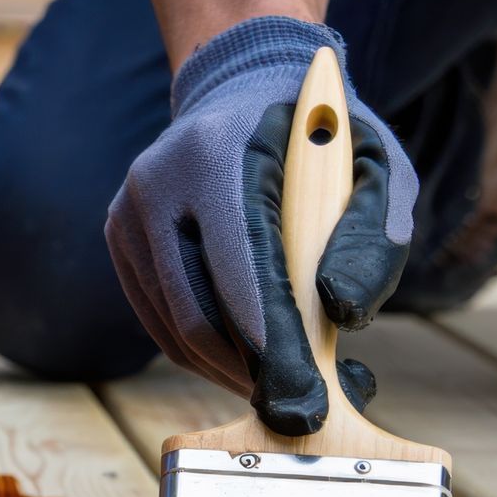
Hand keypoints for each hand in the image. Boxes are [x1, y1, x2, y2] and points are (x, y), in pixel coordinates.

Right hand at [105, 16, 415, 434]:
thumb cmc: (318, 137)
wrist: (243, 88)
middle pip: (198, 317)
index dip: (274, 348)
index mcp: (215, 156)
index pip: (238, 273)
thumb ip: (372, 239)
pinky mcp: (120, 238)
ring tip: (286, 381)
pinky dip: (207, 354)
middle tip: (303, 407)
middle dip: (254, 375)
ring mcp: (127, 213)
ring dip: (233, 373)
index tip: (308, 400)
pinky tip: (251, 358)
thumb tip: (340, 316)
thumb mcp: (376, 166)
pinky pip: (162, 323)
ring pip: (176, 331)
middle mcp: (156, 184)